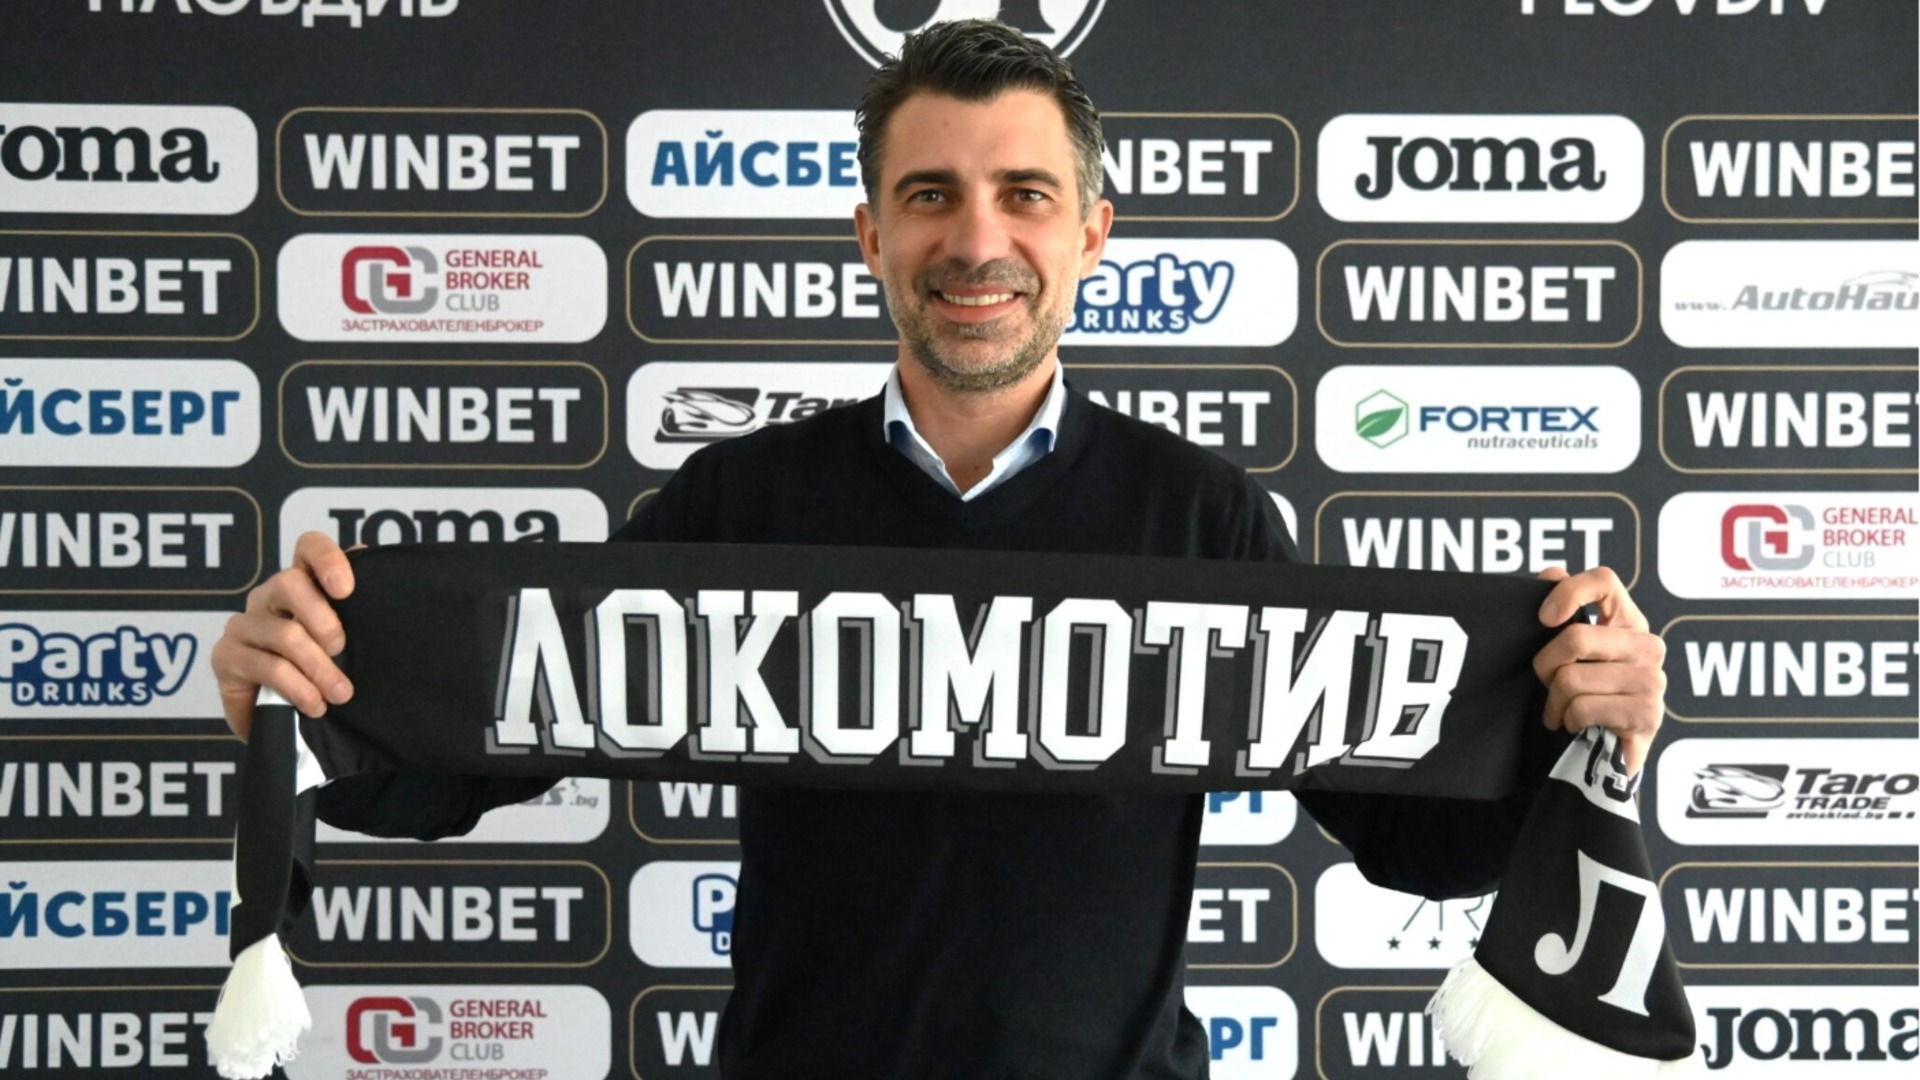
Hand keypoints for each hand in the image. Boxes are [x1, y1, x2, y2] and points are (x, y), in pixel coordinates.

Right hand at [210, 531, 357, 740]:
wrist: (291, 726)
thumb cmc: (324, 675)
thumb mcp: (348, 644)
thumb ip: (358, 613)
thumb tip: (382, 582)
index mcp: (301, 584)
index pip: (308, 547)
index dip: (326, 559)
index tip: (346, 589)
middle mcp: (267, 597)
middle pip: (290, 583)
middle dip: (324, 620)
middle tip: (341, 649)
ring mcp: (243, 625)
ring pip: (284, 633)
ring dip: (319, 668)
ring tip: (340, 693)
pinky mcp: (225, 656)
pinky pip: (268, 667)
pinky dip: (299, 689)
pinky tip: (315, 705)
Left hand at [1531, 566, 1665, 775]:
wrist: (1603, 758)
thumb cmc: (1583, 699)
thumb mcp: (1568, 656)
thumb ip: (1562, 615)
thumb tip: (1551, 573)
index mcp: (1627, 622)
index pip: (1605, 580)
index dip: (1569, 591)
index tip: (1543, 618)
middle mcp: (1647, 645)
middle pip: (1576, 637)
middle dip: (1545, 667)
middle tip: (1546, 686)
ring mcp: (1652, 679)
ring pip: (1572, 678)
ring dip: (1554, 701)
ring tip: (1561, 711)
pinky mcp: (1648, 713)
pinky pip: (1584, 707)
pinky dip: (1568, 720)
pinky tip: (1577, 726)